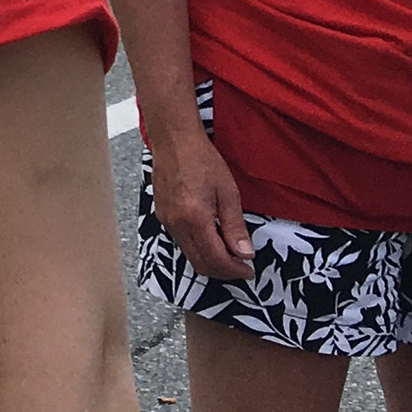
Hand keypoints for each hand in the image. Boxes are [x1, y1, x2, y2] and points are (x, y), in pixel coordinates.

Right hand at [148, 121, 253, 283]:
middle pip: (200, 263)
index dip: (235, 270)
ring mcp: (166, 220)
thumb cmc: (202, 160)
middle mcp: (176, 224)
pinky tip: (211, 238)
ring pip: (189, 255)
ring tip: (228, 253)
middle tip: (241, 267)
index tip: (249, 270)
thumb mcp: (228, 192)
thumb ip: (235, 226)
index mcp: (195, 218)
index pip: (216, 259)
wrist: (174, 140)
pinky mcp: (162, 214)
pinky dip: (197, 248)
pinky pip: (181, 241)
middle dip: (223, 271)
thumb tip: (245, 254)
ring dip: (210, 261)